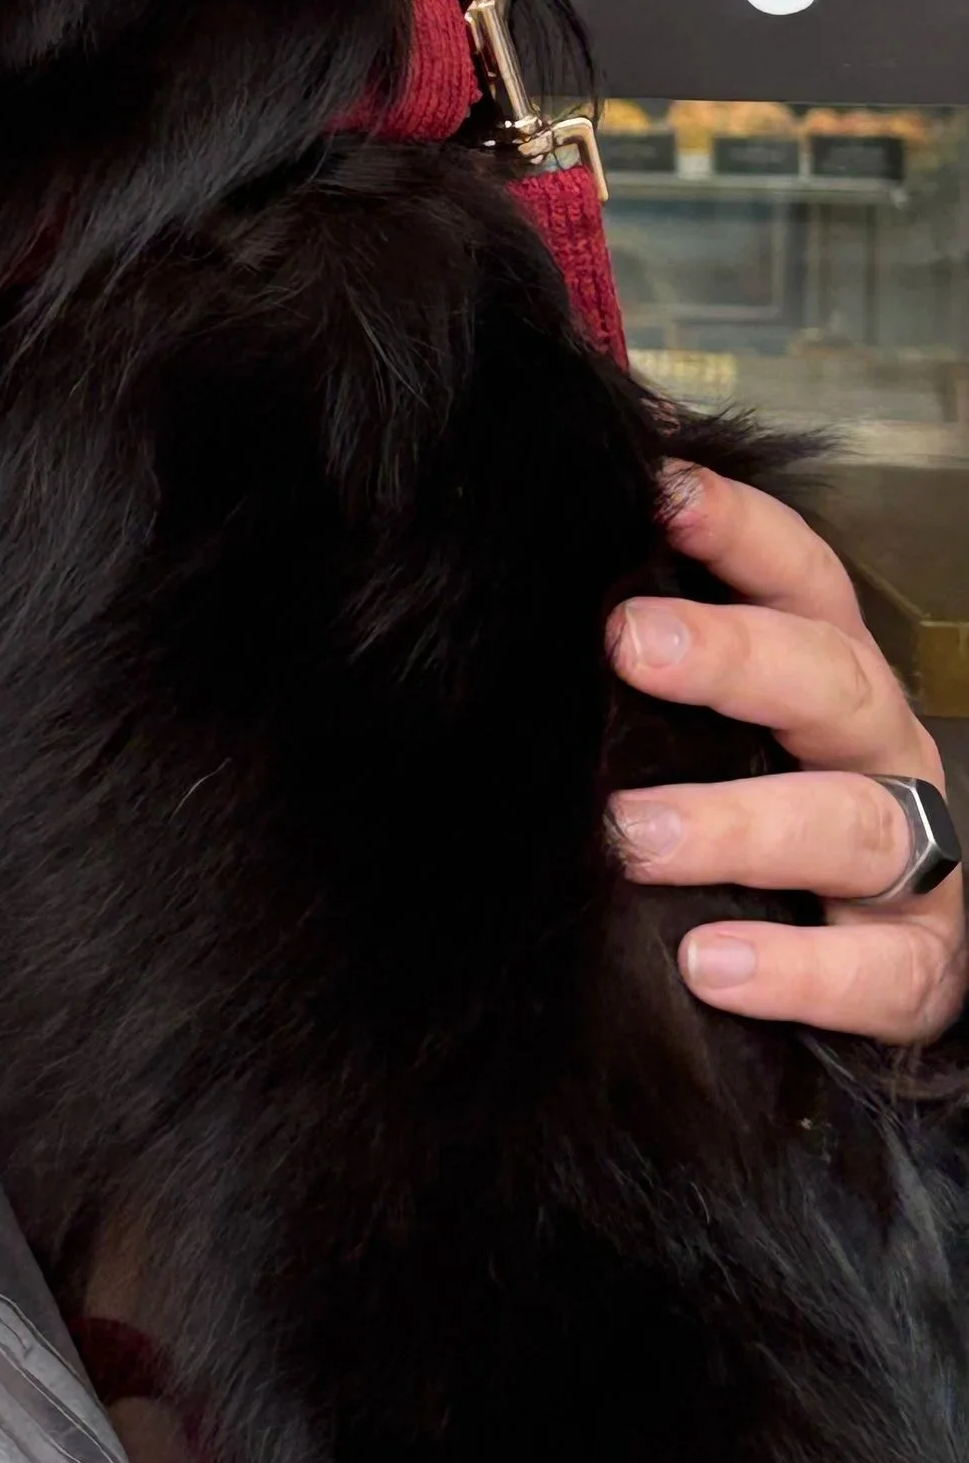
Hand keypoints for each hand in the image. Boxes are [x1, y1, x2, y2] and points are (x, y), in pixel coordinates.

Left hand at [608, 465, 965, 1044]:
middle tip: (626, 641)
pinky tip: (709, 966)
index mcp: (827, 672)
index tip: (658, 489)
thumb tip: (543, 547)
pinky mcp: (918, 966)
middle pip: (829, 680)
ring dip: (738, 826)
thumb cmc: (757, 800)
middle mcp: (877, 750)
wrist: (859, 955)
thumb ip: (651, 649)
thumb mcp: (714, 719)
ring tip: (634, 834)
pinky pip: (879, 972)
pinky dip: (799, 971)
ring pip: (851, 825)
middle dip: (733, 655)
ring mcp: (915, 860)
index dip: (738, 527)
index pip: (799, 576)